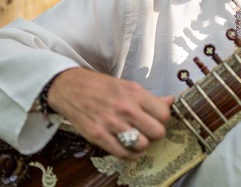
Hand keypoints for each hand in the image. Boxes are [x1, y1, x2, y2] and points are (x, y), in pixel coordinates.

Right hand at [47, 68, 174, 159]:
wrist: (70, 87)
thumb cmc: (100, 86)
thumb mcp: (128, 86)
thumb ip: (150, 97)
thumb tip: (170, 101)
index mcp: (135, 93)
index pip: (164, 114)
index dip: (163, 120)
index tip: (157, 120)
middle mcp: (125, 108)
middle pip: (157, 132)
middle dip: (155, 134)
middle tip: (148, 131)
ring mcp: (111, 123)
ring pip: (142, 144)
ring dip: (142, 144)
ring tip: (137, 139)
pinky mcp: (98, 136)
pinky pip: (123, 153)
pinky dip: (130, 154)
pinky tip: (128, 147)